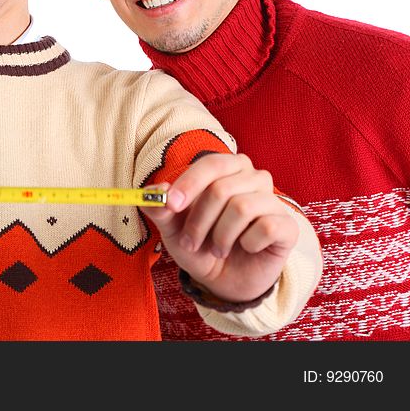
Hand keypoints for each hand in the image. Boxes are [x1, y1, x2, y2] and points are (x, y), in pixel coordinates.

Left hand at [141, 153, 297, 302]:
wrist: (224, 278)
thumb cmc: (199, 243)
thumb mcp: (172, 227)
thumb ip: (160, 208)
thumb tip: (154, 192)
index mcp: (226, 168)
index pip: (210, 164)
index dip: (189, 183)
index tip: (171, 204)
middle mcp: (253, 177)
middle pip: (221, 188)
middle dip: (199, 221)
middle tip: (191, 241)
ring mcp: (273, 200)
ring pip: (241, 208)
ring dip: (220, 236)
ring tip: (216, 248)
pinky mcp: (287, 225)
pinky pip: (265, 228)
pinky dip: (247, 244)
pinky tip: (246, 248)